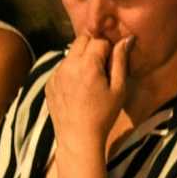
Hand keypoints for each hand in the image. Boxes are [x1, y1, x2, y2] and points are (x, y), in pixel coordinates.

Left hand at [45, 35, 132, 158]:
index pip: (99, 40)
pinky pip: (62, 67)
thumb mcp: (118, 89)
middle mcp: (68, 65)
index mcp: (87, 65)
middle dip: (93, 47)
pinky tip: (78, 90)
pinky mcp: (50, 83)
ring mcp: (56, 74)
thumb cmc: (103, 115)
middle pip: (82, 40)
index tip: (112, 65)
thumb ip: (121, 61)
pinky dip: (71, 71)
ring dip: (82, 59)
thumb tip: (126, 39)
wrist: (78, 138)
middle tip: (102, 68)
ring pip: (71, 53)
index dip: (109, 49)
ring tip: (90, 81)